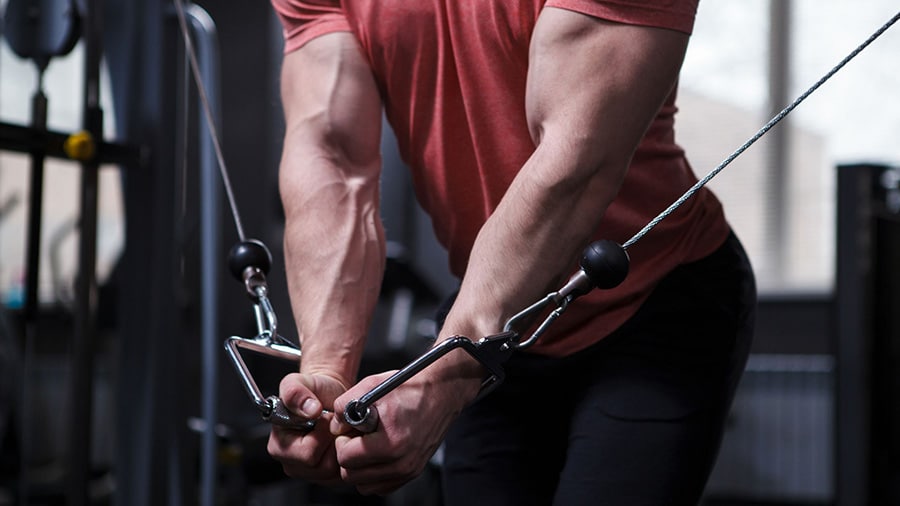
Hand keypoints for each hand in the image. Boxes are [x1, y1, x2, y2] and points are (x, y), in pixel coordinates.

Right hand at [267, 372, 346, 485]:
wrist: (328, 394)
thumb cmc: (312, 390)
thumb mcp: (298, 382)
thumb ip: (296, 393)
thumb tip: (310, 409)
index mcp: (279, 447)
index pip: (308, 455)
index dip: (322, 435)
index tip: (324, 418)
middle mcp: (292, 464)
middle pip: (323, 467)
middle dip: (334, 443)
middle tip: (334, 425)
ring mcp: (310, 473)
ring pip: (336, 472)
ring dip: (343, 449)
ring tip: (338, 431)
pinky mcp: (327, 476)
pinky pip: (344, 473)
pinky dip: (349, 457)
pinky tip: (343, 440)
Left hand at [330, 355, 483, 494]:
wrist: (441, 392)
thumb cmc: (408, 388)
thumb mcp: (370, 386)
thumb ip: (343, 407)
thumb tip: (335, 427)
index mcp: (391, 442)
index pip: (346, 459)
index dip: (342, 441)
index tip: (349, 430)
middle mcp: (401, 462)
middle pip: (352, 476)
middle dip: (348, 456)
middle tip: (356, 438)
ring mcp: (408, 470)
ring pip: (364, 485)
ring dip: (360, 468)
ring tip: (367, 445)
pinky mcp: (413, 472)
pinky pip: (381, 486)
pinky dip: (374, 475)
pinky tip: (377, 454)